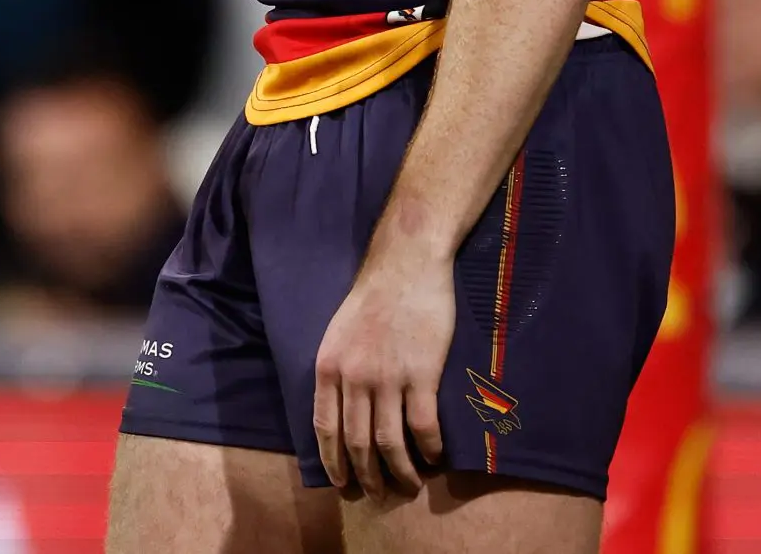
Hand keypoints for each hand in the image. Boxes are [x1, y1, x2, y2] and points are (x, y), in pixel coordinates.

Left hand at [312, 243, 452, 500]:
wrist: (405, 266)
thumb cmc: (372, 298)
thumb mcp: (337, 334)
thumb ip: (338, 371)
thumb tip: (340, 411)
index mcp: (329, 368)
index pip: (326, 430)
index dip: (334, 463)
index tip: (342, 485)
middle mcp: (354, 378)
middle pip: (358, 443)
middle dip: (367, 477)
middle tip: (378, 495)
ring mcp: (388, 378)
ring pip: (390, 443)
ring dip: (400, 472)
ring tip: (409, 485)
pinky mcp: (421, 374)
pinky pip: (423, 425)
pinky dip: (429, 449)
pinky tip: (434, 457)